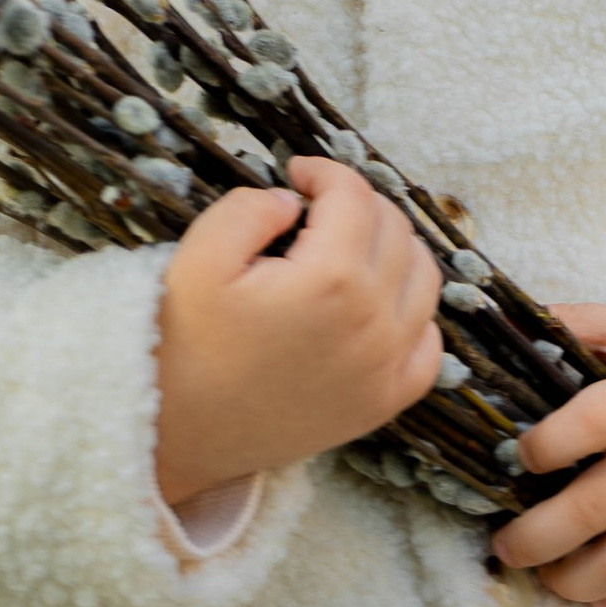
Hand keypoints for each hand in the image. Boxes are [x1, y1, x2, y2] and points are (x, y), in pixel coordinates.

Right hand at [154, 157, 444, 510]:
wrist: (176, 435)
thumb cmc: (182, 345)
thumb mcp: (198, 258)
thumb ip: (250, 209)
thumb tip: (294, 202)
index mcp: (330, 280)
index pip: (354, 197)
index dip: (326, 172)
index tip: (299, 172)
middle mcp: (373, 322)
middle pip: (395, 230)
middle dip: (358, 204)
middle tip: (317, 207)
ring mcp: (386, 367)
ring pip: (423, 279)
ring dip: (392, 248)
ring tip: (348, 246)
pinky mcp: (384, 403)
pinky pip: (429, 344)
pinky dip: (413, 312)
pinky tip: (376, 304)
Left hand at [494, 305, 605, 606]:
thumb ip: (586, 323)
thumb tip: (521, 320)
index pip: (592, 422)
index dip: (547, 444)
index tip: (519, 457)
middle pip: (595, 508)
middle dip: (537, 538)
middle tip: (506, 549)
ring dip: (576, 580)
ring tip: (547, 579)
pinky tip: (600, 599)